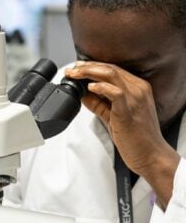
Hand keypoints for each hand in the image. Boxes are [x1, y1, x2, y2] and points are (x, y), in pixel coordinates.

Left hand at [65, 61, 179, 207]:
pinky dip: (100, 87)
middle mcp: (138, 89)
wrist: (151, 156)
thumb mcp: (113, 115)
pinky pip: (114, 92)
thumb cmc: (136, 138)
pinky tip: (89, 88)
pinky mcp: (128, 111)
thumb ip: (98, 103)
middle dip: (86, 67)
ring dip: (89, 73)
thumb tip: (82, 94)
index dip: (91, 66)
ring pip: (110, 74)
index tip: (76, 69)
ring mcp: (135, 98)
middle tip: (70, 71)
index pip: (112, 69)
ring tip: (75, 76)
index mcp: (137, 88)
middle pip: (109, 68)